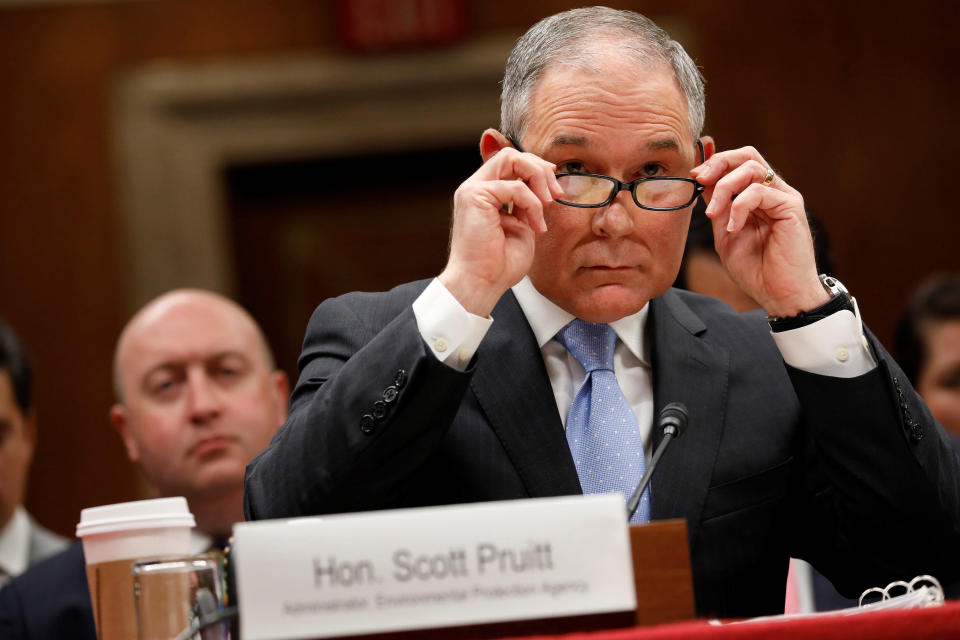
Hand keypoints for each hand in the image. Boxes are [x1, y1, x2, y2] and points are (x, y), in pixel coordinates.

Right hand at [440, 146, 562, 316]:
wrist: (482, 283)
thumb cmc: (500, 264)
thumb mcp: (521, 226)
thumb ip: (527, 204)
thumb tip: (545, 188)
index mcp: (485, 194)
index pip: (510, 163)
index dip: (536, 169)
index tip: (555, 188)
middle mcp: (476, 187)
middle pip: (511, 154)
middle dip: (540, 169)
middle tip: (556, 193)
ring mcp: (472, 190)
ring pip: (511, 159)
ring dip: (537, 179)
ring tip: (548, 204)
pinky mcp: (474, 196)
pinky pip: (514, 187)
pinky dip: (531, 203)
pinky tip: (534, 224)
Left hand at [690, 146, 827, 317]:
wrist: (779, 295)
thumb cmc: (756, 270)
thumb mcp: (725, 234)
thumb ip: (718, 208)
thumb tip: (702, 182)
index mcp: (757, 196)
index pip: (738, 163)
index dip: (714, 163)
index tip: (694, 176)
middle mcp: (773, 191)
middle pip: (748, 155)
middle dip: (719, 162)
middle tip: (700, 179)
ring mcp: (784, 197)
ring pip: (753, 168)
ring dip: (725, 187)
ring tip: (713, 214)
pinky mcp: (791, 207)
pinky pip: (760, 191)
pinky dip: (739, 206)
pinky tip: (733, 228)